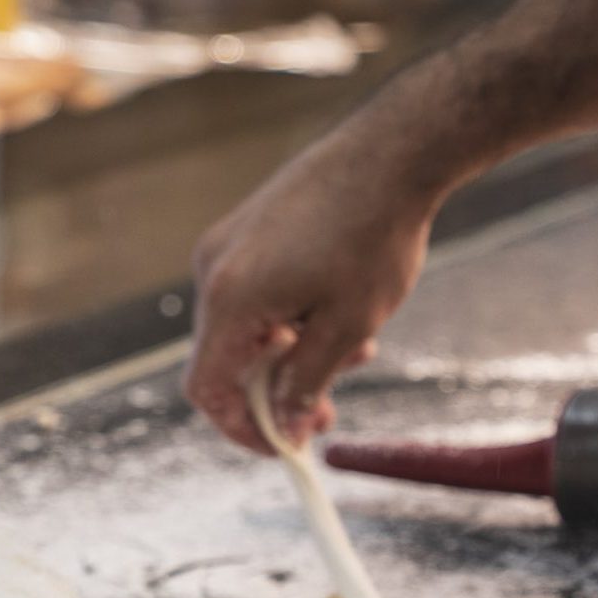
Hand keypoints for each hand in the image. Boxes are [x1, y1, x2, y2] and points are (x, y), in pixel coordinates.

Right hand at [184, 133, 435, 453]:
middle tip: (331, 411)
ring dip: (294, 357)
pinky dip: (292, 322)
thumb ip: (305, 385)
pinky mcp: (248, 231)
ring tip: (357, 352)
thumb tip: (285, 427)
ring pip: (248, 330)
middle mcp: (214, 269)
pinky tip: (343, 315)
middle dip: (277, 394)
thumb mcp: (345, 330)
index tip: (285, 445)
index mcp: (229, 298)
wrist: (391, 151)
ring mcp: (228, 245)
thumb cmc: (372, 238)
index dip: (241, 429)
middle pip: (227, 362)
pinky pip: (257, 296)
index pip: (207, 390)